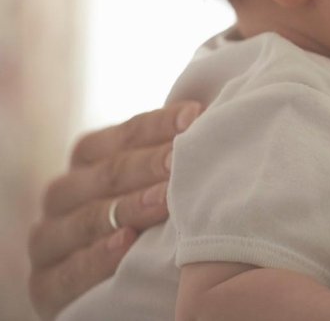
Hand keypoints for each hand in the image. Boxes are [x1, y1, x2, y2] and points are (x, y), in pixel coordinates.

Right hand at [27, 101, 201, 319]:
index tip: (196, 116)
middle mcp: (63, 194)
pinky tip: (127, 244)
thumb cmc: (146, 222)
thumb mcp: (152, 185)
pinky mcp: (46, 285)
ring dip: (130, 208)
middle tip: (182, 158)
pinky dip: (98, 257)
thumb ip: (170, 159)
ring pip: (88, 219)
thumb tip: (209, 120)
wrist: (109, 287)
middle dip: (149, 164)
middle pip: (107, 174)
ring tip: (165, 200)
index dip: (159, 125)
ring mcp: (50, 240)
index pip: (123, 135)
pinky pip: (69, 270)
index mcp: (88, 160)